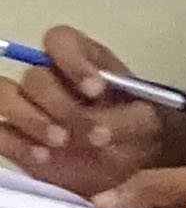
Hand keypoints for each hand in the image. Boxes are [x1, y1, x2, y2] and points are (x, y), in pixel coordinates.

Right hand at [0, 27, 181, 195]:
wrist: (133, 167)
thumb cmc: (140, 132)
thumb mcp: (149, 124)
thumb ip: (127, 122)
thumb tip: (98, 131)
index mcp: (81, 61)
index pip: (60, 41)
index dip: (72, 60)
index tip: (96, 90)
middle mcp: (50, 79)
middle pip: (34, 76)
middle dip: (59, 103)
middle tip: (89, 132)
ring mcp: (28, 107)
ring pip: (4, 95)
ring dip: (30, 118)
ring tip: (62, 141)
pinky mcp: (16, 137)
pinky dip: (17, 143)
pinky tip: (43, 157)